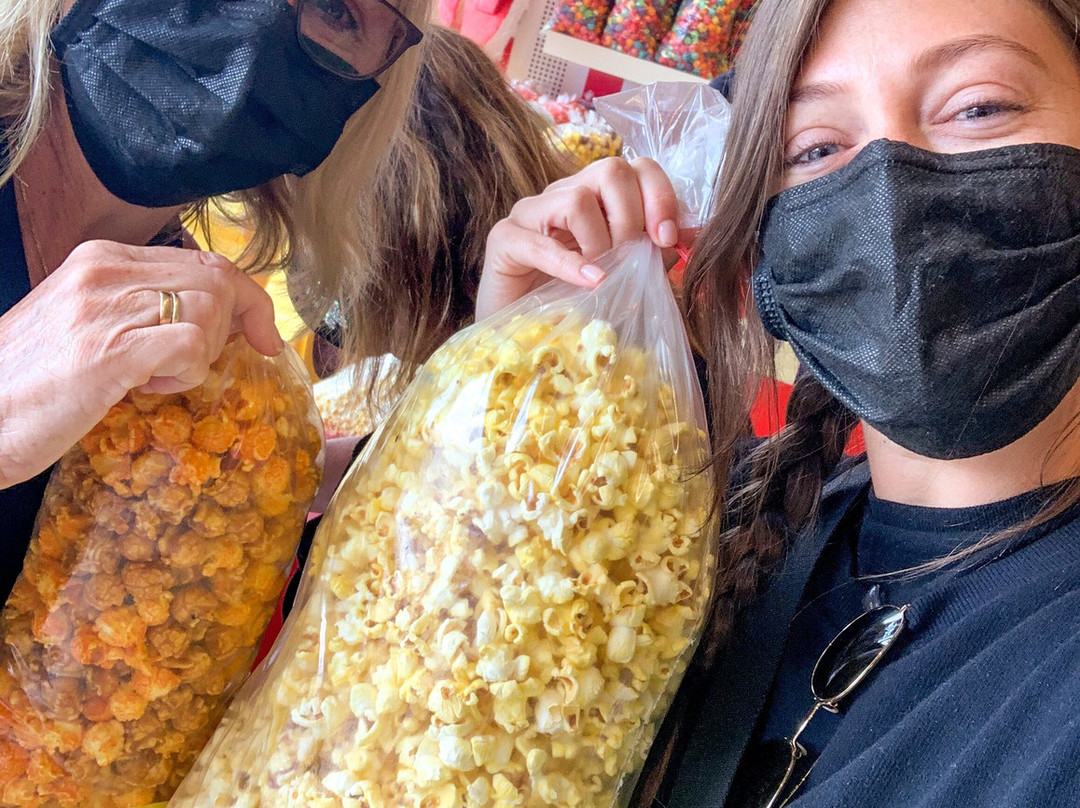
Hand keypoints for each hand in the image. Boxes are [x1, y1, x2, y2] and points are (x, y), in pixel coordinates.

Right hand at [0, 240, 282, 488]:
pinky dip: (189, 372)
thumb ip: (140, 312)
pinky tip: (149, 386)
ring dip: (204, 351)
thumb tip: (207, 323)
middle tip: (207, 362)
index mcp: (100, 259)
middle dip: (235, 326)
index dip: (245, 299)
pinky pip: (192, 345)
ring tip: (156, 376)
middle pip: (218, 278)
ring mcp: (106, 306)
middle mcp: (105, 270)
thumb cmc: (28, 383)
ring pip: (211, 306)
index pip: (204, 262)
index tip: (261, 335)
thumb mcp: (86, 328)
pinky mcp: (109, 348)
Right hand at [477, 157, 679, 319]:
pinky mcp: (505, 240)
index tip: (666, 237)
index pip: (636, 167)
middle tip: (630, 258)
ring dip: (599, 242)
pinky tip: (591, 282)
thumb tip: (698, 234)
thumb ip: (655, 251)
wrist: (523, 335)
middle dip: (632, 217)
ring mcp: (530, 213)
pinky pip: (540, 242)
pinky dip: (571, 264)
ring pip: (575, 198)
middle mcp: (563, 194)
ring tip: (602, 274)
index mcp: (595, 197)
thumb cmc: (573, 302)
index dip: (659, 196)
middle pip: (610, 170)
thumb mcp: (624, 274)